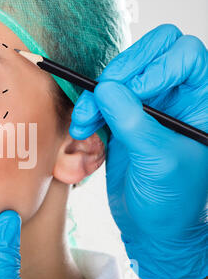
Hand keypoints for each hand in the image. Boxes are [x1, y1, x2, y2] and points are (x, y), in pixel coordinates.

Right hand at [69, 24, 207, 278]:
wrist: (150, 226)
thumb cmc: (170, 200)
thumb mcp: (157, 159)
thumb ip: (134, 121)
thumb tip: (106, 89)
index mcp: (200, 102)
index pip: (185, 55)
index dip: (158, 67)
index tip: (136, 94)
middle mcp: (175, 97)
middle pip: (151, 52)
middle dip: (122, 71)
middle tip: (104, 92)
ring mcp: (146, 106)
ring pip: (119, 76)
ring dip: (96, 96)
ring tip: (84, 122)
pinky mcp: (121, 118)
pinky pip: (100, 99)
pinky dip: (87, 109)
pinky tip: (82, 128)